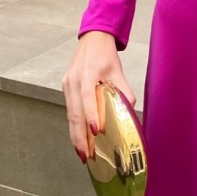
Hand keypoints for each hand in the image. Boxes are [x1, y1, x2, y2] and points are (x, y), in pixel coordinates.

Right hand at [62, 31, 137, 162]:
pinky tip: (79, 139)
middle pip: (74, 113)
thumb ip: (124, 90)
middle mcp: (73, 81)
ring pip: (70, 115)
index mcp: (86, 74)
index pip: (87, 97)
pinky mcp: (66, 89)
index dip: (91, 115)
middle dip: (80, 136)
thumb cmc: (105, 54)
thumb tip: (130, 109)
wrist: (92, 39)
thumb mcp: (118, 70)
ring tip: (83, 153)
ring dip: (75, 135)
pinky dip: (74, 126)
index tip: (97, 131)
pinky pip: (70, 111)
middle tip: (86, 155)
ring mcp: (67, 85)